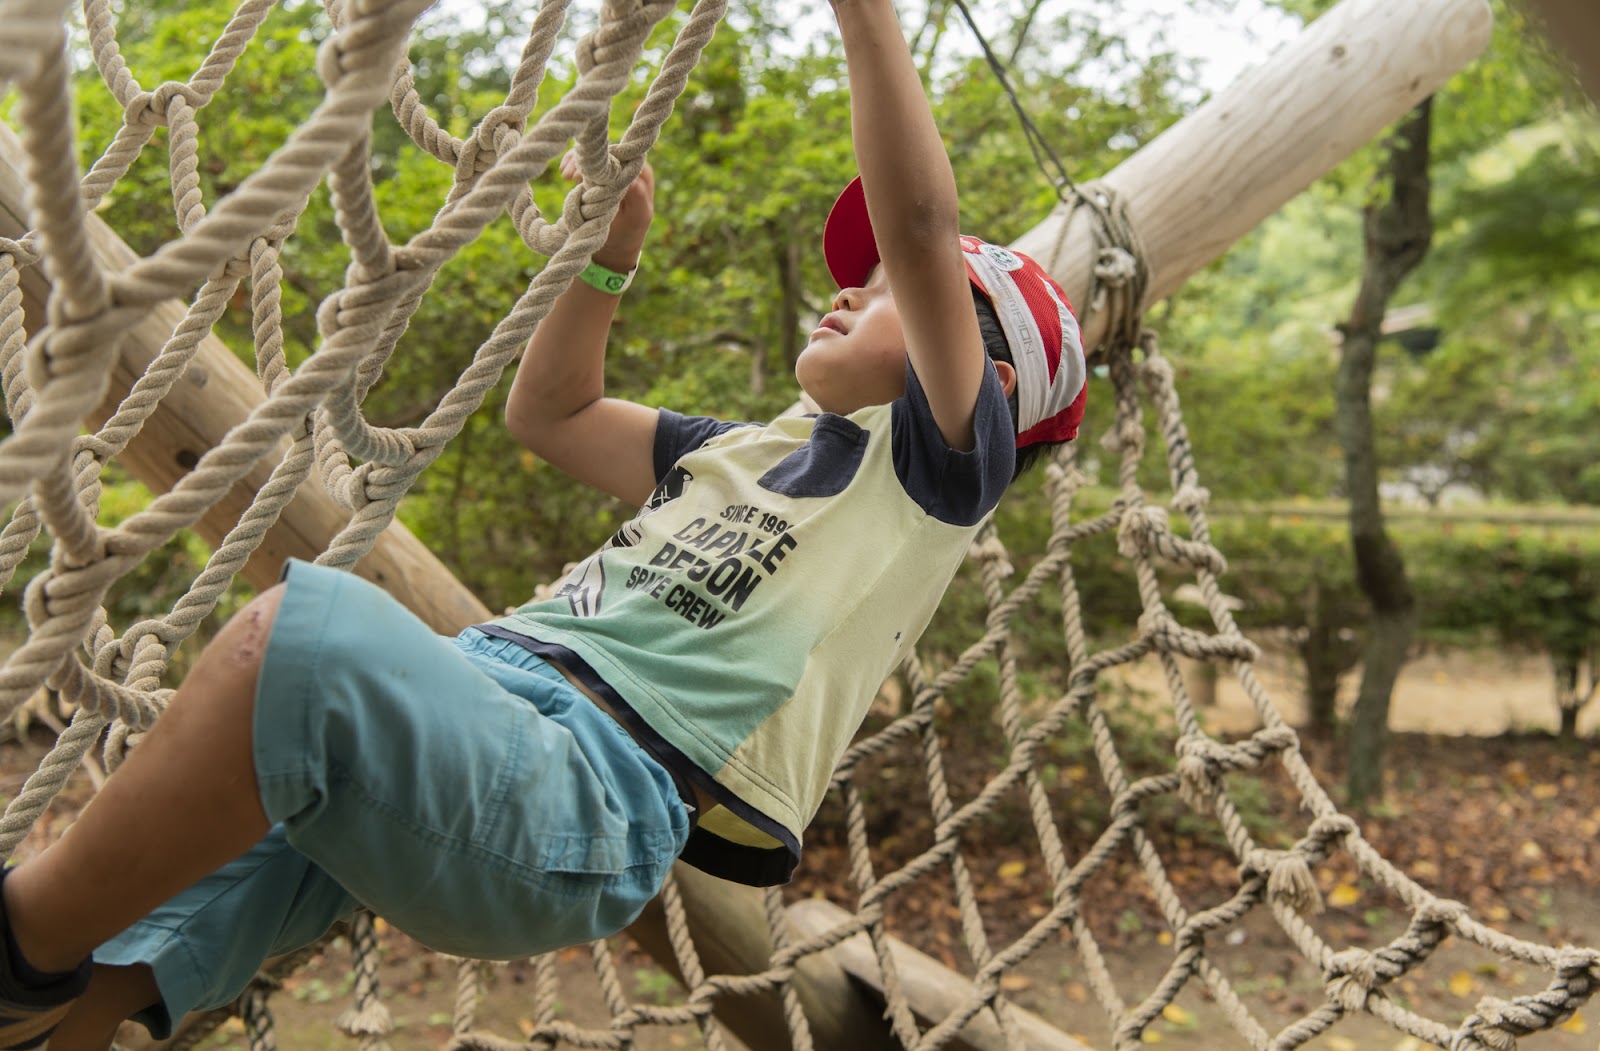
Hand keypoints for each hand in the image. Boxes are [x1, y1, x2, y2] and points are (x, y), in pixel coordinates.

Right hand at [560, 149, 653, 271]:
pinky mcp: (595, 175)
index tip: (591, 172)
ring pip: (593, 155)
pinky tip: (564, 173)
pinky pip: (583, 162)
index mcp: (641, 174)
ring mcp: (609, 170)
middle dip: (589, 160)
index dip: (607, 159)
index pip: (624, 156)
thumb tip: (631, 178)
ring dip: (578, 161)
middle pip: (605, 152)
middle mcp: (626, 167)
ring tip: (566, 176)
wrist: (613, 248)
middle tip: (571, 176)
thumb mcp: (637, 217)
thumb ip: (638, 196)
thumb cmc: (628, 233)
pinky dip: (572, 163)